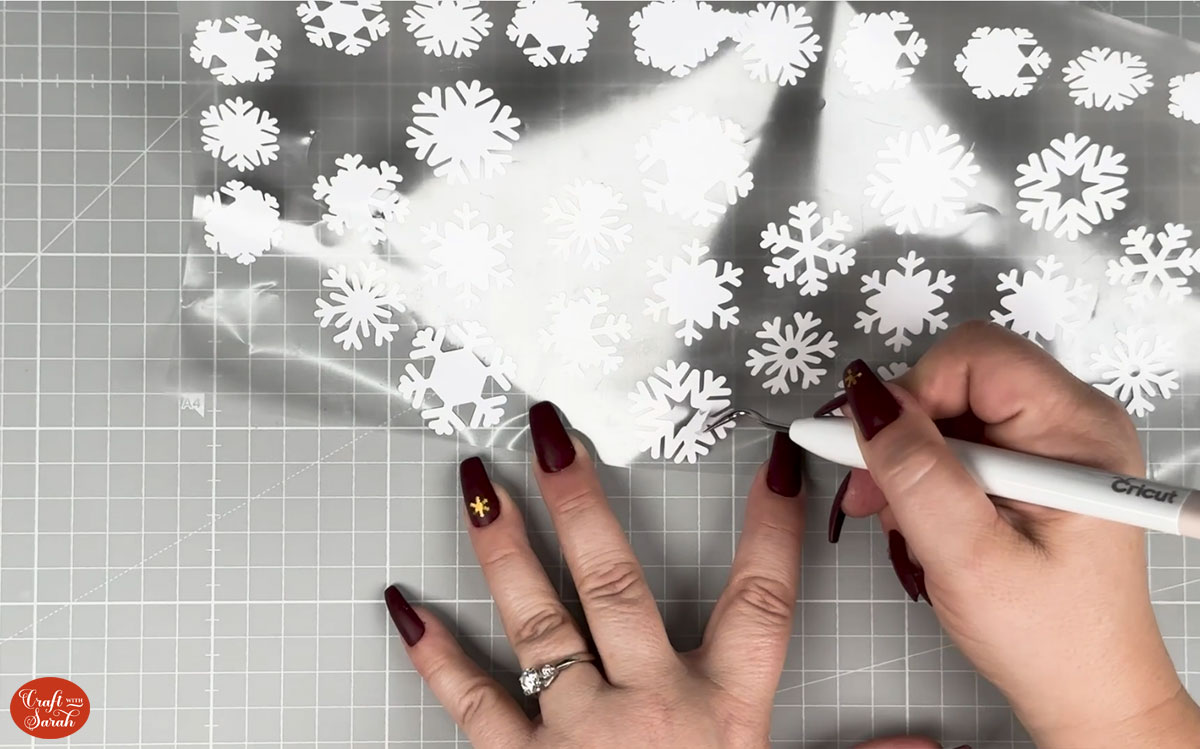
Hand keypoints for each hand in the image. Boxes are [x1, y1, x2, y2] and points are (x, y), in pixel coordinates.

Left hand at [385, 402, 810, 747]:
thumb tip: (925, 746)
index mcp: (723, 714)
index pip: (762, 601)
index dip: (771, 528)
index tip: (769, 461)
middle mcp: (647, 706)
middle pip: (616, 581)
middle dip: (583, 500)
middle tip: (551, 432)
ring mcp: (576, 731)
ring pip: (538, 619)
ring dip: (504, 546)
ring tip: (477, 479)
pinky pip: (470, 702)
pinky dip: (434, 654)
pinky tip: (402, 603)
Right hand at [829, 322, 1199, 747]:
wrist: (1087, 692)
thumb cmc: (1048, 638)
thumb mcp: (967, 555)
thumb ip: (915, 471)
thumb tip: (864, 400)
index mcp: (1076, 431)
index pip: (975, 356)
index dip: (913, 392)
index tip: (874, 448)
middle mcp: (1071, 423)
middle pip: (959, 377)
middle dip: (903, 430)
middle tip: (872, 491)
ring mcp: (1052, 444)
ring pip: (950, 409)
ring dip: (909, 457)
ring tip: (899, 517)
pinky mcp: (1032, 466)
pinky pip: (960, 441)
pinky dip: (926, 474)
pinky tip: (921, 520)